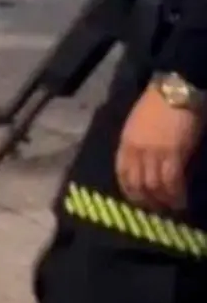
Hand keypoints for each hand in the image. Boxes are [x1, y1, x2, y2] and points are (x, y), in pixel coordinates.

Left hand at [115, 86, 204, 212]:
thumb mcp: (138, 125)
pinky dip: (176, 195)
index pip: (122, 172)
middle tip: (157, 209)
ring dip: (162, 201)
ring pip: (154, 186)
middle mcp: (136, 150)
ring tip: (171, 208)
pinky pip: (171, 182)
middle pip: (136, 183)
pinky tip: (181, 201)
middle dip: (146, 200)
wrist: (173, 92)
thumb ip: (138, 144)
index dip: (129, 190)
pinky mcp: (173, 154)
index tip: (138, 200)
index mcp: (125, 142)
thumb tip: (146, 166)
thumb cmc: (156, 106)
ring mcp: (153, 153)